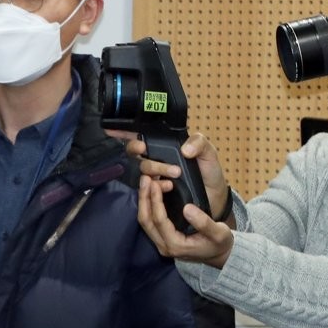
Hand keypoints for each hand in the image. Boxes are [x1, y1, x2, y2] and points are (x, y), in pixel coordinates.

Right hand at [108, 130, 229, 219]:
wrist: (214, 198)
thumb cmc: (209, 173)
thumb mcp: (209, 153)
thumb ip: (200, 143)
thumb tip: (184, 150)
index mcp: (166, 146)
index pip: (142, 135)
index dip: (124, 131)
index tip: (112, 129)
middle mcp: (156, 159)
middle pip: (135, 151)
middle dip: (136, 148)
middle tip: (144, 148)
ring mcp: (155, 176)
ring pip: (142, 168)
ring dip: (154, 168)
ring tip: (174, 173)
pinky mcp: (156, 193)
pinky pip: (147, 187)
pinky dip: (156, 185)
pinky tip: (169, 186)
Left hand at [137, 175, 233, 267]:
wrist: (218, 256)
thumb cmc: (220, 244)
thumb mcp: (219, 233)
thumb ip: (204, 222)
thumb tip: (187, 208)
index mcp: (176, 245)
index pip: (159, 221)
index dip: (156, 201)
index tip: (155, 184)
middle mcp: (164, 246)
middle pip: (146, 221)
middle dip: (144, 198)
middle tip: (145, 179)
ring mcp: (160, 244)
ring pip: (145, 221)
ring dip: (144, 201)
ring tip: (145, 182)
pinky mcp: (160, 239)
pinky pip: (149, 222)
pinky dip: (148, 206)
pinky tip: (150, 192)